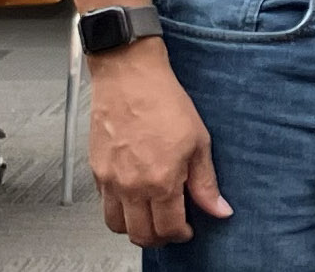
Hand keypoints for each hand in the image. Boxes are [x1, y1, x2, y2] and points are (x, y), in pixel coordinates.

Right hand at [86, 42, 230, 245]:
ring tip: (150, 216)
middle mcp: (131, 186)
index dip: (181, 235)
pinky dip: (118, 209)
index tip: (188, 229)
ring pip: (116, 226)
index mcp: (160, 181)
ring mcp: (109, 180)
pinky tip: (134, 195)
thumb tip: (219, 209)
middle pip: (140, 235)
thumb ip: (206, 183)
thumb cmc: (163, 101)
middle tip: (171, 227)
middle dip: (159, 238)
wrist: (129, 77)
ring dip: (134, 228)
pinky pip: (104, 204)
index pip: (168, 229)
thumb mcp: (198, 142)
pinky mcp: (96, 170)